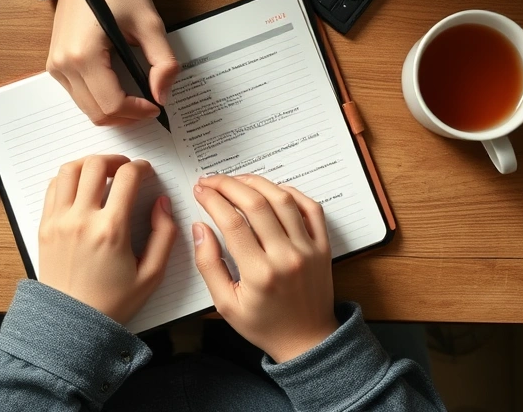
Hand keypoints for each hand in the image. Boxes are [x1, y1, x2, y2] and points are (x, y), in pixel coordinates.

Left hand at [38, 155, 176, 324]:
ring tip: (102, 172)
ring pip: (70, 169)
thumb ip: (165, 235)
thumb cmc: (112, 303)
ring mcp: (59, 221)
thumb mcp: (152, 274)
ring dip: (89, 163)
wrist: (72, 324)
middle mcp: (82, 219)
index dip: (141, 167)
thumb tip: (162, 203)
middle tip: (125, 169)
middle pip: (96, 164)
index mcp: (111, 230)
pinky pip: (53, 187)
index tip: (146, 172)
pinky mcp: (45, 226)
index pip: (127, 177)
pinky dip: (68, 178)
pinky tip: (81, 187)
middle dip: (116, 160)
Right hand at [49, 0, 179, 124]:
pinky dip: (100, 99)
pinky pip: (79, 95)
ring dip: (113, 110)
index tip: (156, 104)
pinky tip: (119, 86)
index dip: (138, 111)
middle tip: (149, 104)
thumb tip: (163, 94)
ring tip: (136, 96)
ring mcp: (57, 66)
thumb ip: (162, 62)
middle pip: (97, 114)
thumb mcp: (150, 23)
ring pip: (87, 109)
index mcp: (85, 55)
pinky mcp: (56, 64)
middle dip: (127, 116)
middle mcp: (65, 65)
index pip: (112, 104)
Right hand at [192, 174, 338, 362]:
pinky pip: (311, 208)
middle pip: (256, 204)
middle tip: (212, 180)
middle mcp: (286, 257)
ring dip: (257, 182)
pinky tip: (272, 189)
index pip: (232, 222)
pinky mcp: (323, 246)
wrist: (307, 340)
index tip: (200, 191)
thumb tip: (199, 227)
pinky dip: (292, 192)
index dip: (212, 200)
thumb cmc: (264, 325)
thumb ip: (208, 264)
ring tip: (237, 180)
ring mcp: (308, 249)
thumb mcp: (225, 304)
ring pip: (283, 199)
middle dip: (229, 185)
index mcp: (259, 274)